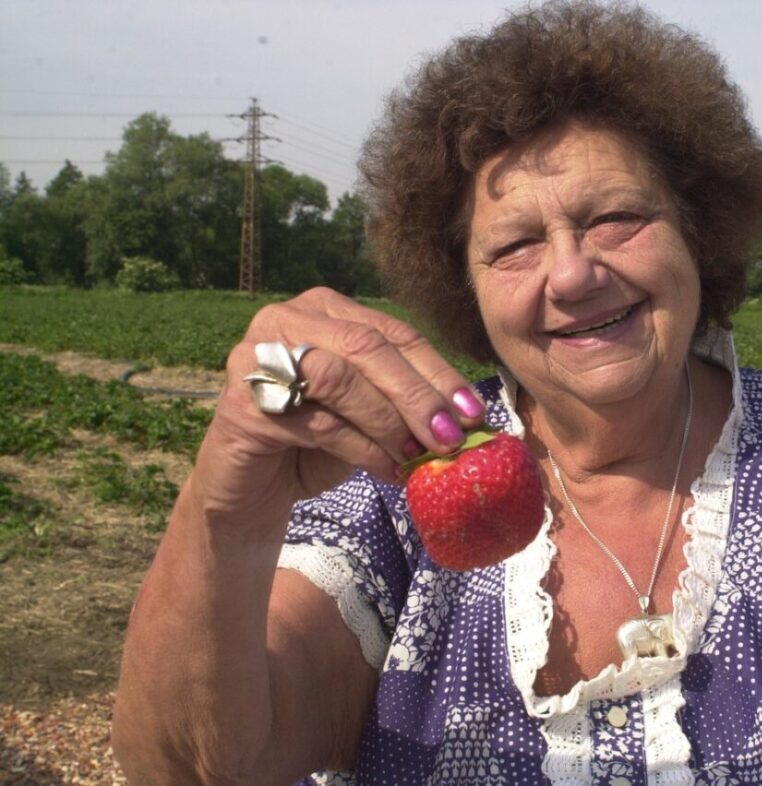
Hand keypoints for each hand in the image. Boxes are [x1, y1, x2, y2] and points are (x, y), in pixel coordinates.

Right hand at [192, 287, 485, 525]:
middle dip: (417, 394)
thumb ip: (406, 400)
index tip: (473, 411)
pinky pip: (316, 422)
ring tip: (418, 454)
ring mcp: (256, 356)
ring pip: (339, 378)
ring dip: (389, 421)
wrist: (253, 487)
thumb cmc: (319, 443)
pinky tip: (387, 469)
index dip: (438, 372)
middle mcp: (286, 319)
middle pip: (367, 348)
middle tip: (451, 436)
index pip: (394, 333)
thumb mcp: (371, 412)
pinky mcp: (242, 403)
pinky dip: (362, 449)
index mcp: (325, 308)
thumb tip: (466, 414)